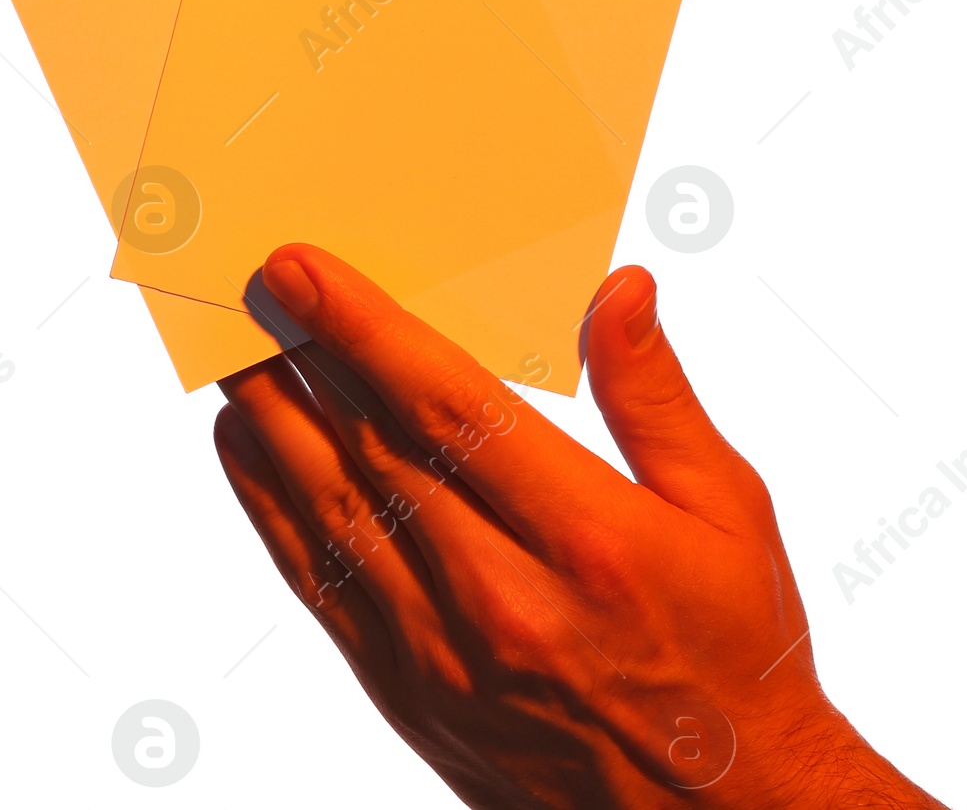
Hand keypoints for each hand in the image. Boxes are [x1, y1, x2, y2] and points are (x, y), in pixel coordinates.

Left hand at [214, 245, 942, 808]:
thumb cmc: (732, 653)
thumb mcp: (728, 513)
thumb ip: (657, 396)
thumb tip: (620, 290)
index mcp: (589, 541)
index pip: (450, 410)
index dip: (365, 332)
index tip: (305, 270)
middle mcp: (503, 603)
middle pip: (372, 452)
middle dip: (301, 358)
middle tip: (250, 284)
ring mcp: (444, 658)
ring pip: (329, 514)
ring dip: (269, 422)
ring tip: (235, 346)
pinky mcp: (410, 696)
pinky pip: (321, 585)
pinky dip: (271, 508)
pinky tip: (248, 448)